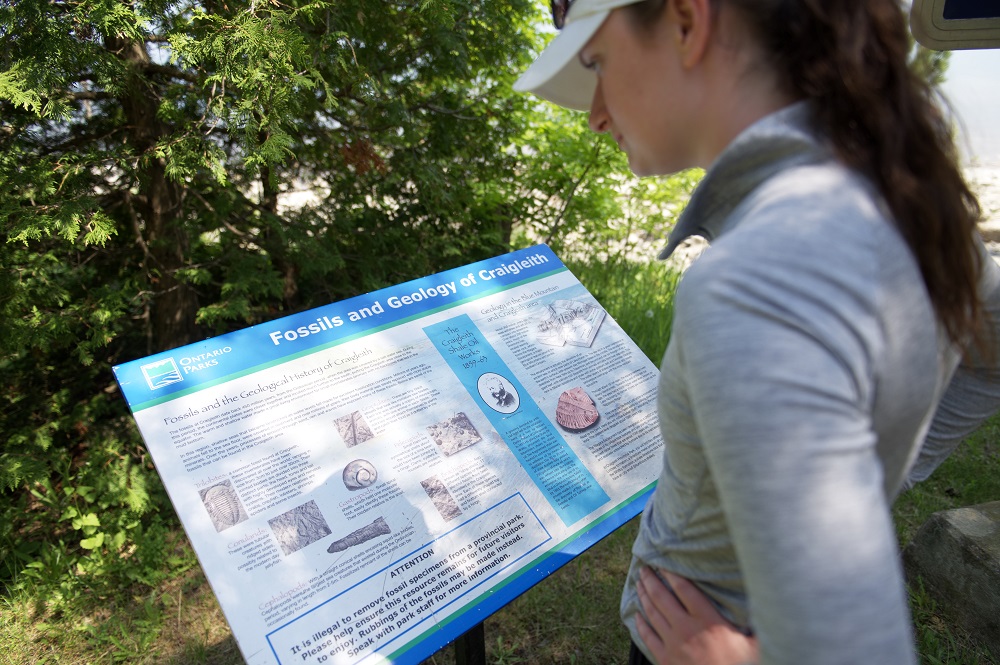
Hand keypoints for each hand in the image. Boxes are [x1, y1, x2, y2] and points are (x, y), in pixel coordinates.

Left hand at [635, 567, 758, 664]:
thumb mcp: (756, 645)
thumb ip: (759, 623)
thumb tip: (768, 603)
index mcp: (708, 621)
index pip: (685, 590)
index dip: (672, 574)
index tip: (664, 564)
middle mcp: (687, 629)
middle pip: (663, 598)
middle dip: (651, 581)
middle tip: (644, 568)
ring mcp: (673, 645)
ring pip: (653, 614)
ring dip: (644, 597)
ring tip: (639, 584)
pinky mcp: (665, 660)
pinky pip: (648, 638)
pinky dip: (641, 624)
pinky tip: (636, 615)